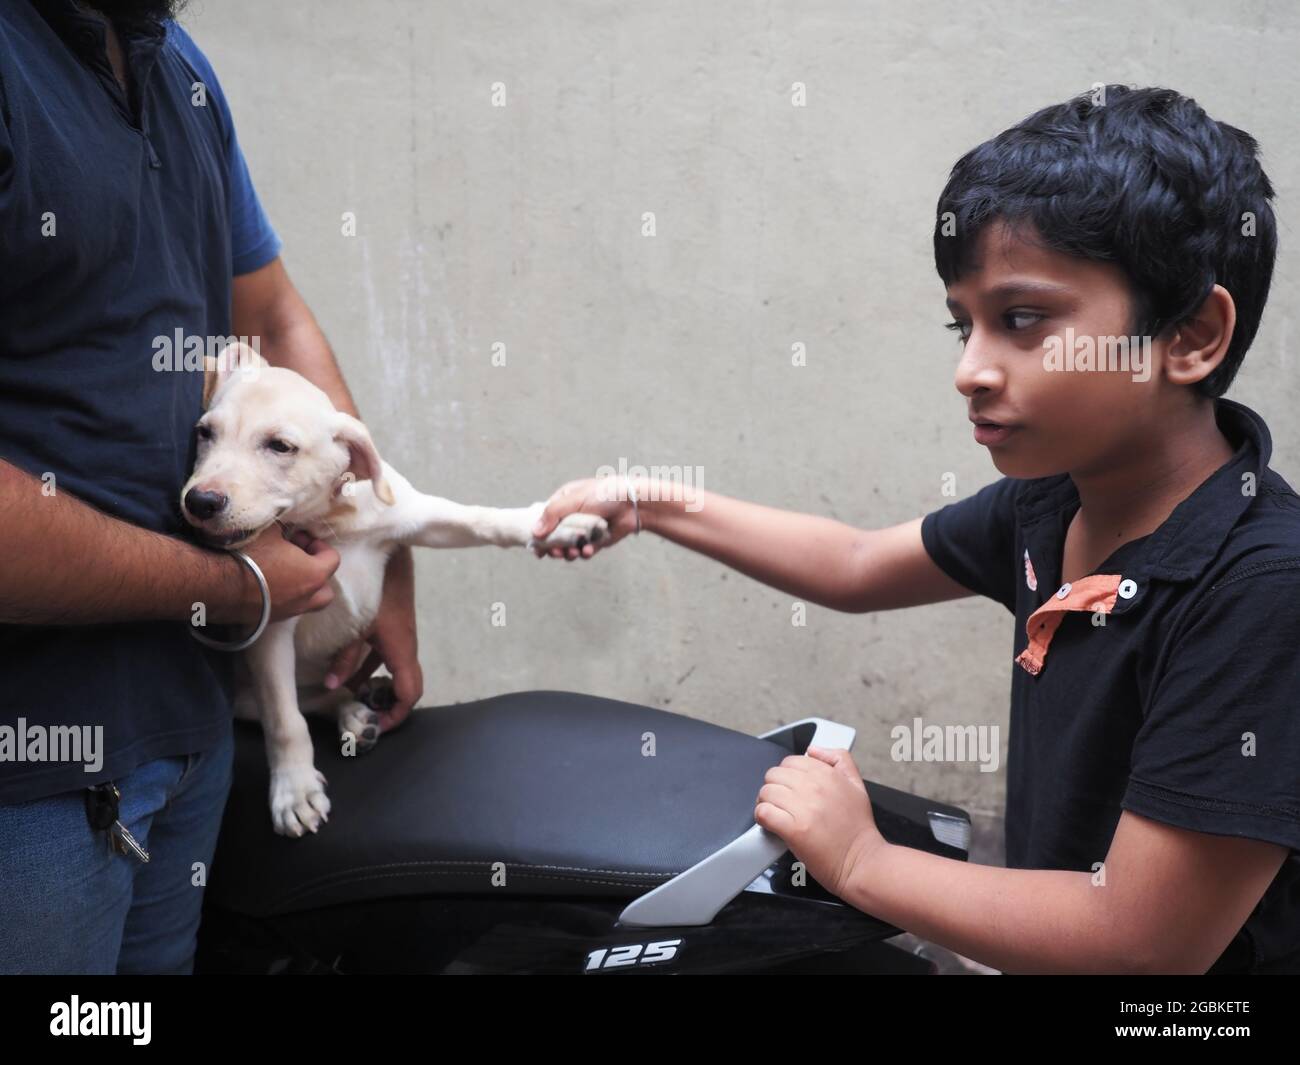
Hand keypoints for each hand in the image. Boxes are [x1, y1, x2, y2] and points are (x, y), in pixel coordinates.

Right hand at [231, 525, 339, 622]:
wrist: (213, 583)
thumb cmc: (246, 554)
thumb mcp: (269, 530)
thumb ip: (284, 530)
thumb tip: (284, 530)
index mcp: (313, 575)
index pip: (333, 559)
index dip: (319, 545)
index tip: (301, 537)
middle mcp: (305, 599)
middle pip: (325, 590)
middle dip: (316, 573)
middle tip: (297, 558)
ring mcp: (286, 613)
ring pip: (306, 603)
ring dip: (301, 588)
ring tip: (282, 572)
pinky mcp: (266, 621)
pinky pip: (284, 609)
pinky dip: (282, 597)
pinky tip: (263, 583)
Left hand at [323, 545, 422, 733]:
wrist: (390, 555)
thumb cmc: (376, 588)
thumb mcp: (357, 626)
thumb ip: (345, 657)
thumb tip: (332, 685)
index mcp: (400, 650)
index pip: (409, 693)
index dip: (397, 714)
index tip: (378, 725)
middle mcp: (404, 647)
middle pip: (406, 686)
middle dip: (388, 705)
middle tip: (367, 717)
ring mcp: (399, 637)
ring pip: (394, 671)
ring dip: (378, 687)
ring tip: (356, 701)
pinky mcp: (391, 627)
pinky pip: (385, 657)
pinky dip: (371, 669)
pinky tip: (350, 674)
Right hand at [529, 476, 640, 559]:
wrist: (634, 504)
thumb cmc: (604, 494)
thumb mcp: (574, 499)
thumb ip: (552, 514)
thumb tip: (535, 532)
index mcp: (564, 502)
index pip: (545, 520)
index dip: (539, 534)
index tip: (536, 549)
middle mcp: (572, 516)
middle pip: (555, 537)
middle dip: (554, 547)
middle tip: (555, 553)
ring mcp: (584, 529)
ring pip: (569, 547)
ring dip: (568, 553)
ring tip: (573, 553)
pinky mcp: (597, 541)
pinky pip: (585, 551)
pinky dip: (585, 553)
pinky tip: (588, 550)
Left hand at [754, 746, 885, 901]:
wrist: (862, 862)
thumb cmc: (858, 829)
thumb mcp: (857, 785)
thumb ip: (839, 759)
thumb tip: (813, 750)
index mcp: (828, 774)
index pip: (790, 762)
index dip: (787, 776)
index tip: (790, 789)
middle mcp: (815, 787)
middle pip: (774, 775)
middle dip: (774, 789)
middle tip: (781, 803)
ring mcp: (804, 808)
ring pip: (766, 792)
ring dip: (766, 803)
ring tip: (776, 815)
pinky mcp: (794, 830)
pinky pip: (764, 813)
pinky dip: (762, 818)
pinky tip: (771, 825)